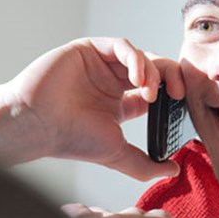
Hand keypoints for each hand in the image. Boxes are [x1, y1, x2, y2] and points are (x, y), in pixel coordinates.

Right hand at [2, 38, 185, 180]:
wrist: (38, 125)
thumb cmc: (68, 139)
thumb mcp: (116, 154)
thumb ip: (145, 165)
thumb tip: (173, 171)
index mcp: (117, 104)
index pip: (154, 90)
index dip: (171, 94)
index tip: (180, 104)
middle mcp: (109, 82)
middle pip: (152, 69)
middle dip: (170, 78)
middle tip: (178, 93)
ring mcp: (99, 64)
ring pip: (140, 56)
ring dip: (153, 70)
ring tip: (152, 90)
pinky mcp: (88, 49)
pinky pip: (121, 45)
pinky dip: (135, 57)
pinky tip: (138, 77)